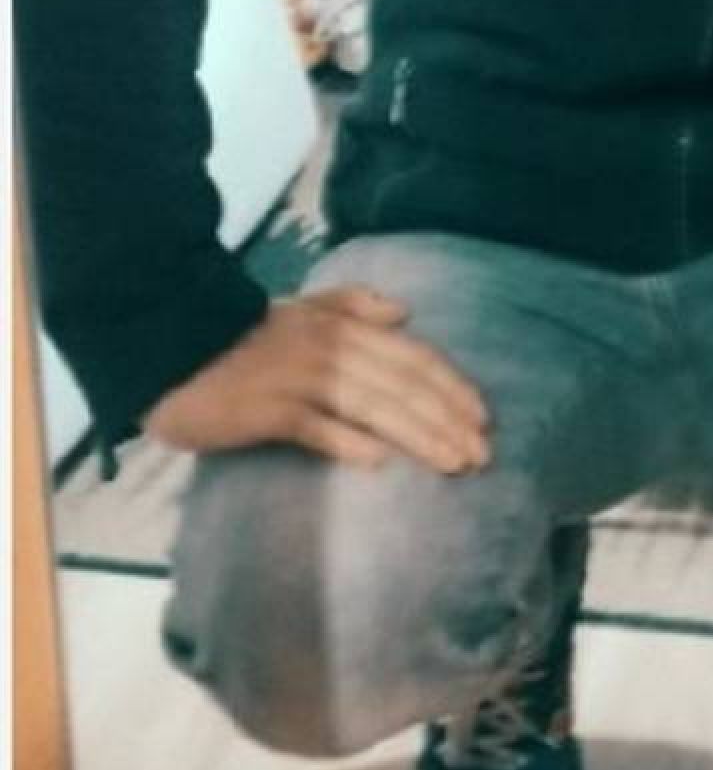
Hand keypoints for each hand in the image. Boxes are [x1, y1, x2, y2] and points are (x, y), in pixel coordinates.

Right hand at [142, 287, 491, 472]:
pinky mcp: (268, 409)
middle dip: (447, 419)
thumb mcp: (300, 310)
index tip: (483, 418)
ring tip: (452, 463)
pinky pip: (316, 427)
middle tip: (482, 455)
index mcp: (341, 325)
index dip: (450, 386)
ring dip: (418, 435)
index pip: (411, 356)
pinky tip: (378, 463)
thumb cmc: (239, 336)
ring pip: (373, 407)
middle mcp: (330, 349)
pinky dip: (348, 443)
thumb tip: (404, 312)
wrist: (171, 345)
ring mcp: (300, 379)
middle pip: (402, 385)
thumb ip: (351, 305)